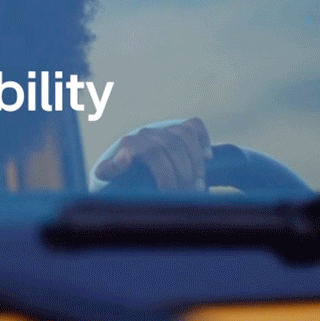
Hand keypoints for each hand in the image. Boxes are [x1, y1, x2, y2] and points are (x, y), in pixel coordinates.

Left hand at [94, 117, 212, 190]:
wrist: (135, 169)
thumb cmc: (123, 177)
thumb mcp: (111, 176)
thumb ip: (111, 170)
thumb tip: (123, 157)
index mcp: (129, 144)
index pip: (150, 151)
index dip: (163, 170)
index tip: (167, 189)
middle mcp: (146, 134)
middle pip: (172, 148)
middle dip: (182, 174)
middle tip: (187, 194)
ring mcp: (163, 130)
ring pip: (185, 136)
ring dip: (196, 162)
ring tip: (198, 185)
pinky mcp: (178, 128)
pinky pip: (194, 126)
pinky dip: (203, 140)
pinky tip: (208, 158)